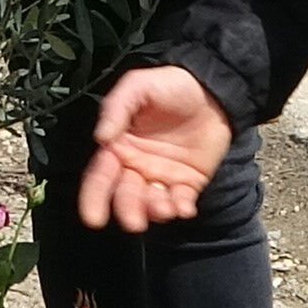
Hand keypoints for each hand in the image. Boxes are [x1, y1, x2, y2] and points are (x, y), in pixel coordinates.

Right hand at [77, 65, 232, 232]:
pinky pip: (180, 202)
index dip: (94, 198)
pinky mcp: (188, 183)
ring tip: (165, 208)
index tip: (94, 218)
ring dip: (154, 211)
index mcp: (119, 146)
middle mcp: (136, 166)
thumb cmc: (172, 85)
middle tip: (134, 222)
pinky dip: (179, 209)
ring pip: (151, 204)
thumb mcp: (139, 86)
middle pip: (125, 196)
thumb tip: (101, 137)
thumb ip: (117, 107)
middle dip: (127, 210)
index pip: (101, 176)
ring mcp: (162, 177)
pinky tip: (184, 207)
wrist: (214, 90)